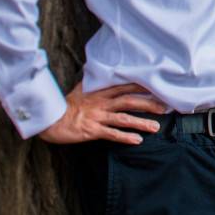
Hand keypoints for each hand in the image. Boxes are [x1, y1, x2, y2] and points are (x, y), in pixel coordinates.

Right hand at [39, 82, 168, 145]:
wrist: (50, 118)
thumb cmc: (65, 104)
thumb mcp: (80, 89)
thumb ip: (92, 83)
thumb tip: (97, 74)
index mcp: (100, 92)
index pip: (124, 87)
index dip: (141, 87)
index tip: (157, 87)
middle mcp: (101, 103)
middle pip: (129, 101)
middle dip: (148, 104)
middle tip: (164, 107)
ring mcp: (98, 117)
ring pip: (123, 118)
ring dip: (141, 122)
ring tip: (156, 127)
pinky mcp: (92, 130)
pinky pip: (112, 134)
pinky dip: (125, 137)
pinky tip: (137, 140)